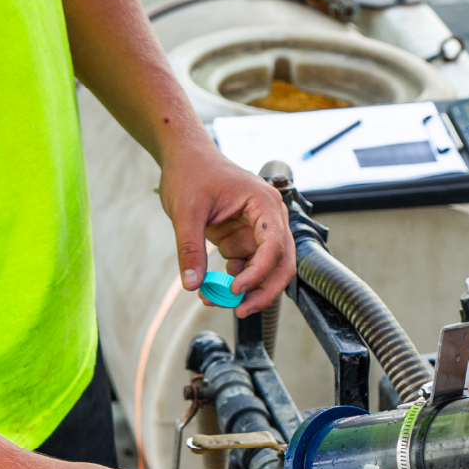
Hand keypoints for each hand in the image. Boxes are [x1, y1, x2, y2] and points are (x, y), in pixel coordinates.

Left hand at [157, 139, 294, 315]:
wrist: (185, 157)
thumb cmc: (191, 173)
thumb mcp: (185, 211)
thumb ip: (190, 248)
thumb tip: (193, 284)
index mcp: (263, 203)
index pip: (274, 243)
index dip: (259, 271)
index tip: (236, 289)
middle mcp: (269, 217)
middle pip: (283, 262)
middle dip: (265, 289)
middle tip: (241, 310)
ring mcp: (259, 229)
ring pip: (268, 269)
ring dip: (247, 288)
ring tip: (215, 298)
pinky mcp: (246, 237)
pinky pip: (249, 266)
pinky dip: (236, 280)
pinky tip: (214, 285)